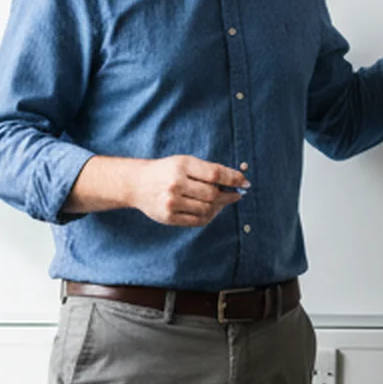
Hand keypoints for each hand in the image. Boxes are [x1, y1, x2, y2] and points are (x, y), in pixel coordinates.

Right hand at [130, 156, 248, 226]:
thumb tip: (237, 182)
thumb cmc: (167, 170)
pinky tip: (211, 210)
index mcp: (181, 165)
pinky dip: (209, 216)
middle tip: (235, 195)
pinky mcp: (168, 217)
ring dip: (219, 207)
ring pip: (207, 209)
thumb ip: (208, 171)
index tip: (245, 183)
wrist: (137, 184)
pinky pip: (197, 221)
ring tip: (221, 202)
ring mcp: (171, 202)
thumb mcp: (185, 162)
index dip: (233, 179)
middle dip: (228, 195)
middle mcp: (175, 184)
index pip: (215, 174)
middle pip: (213, 194)